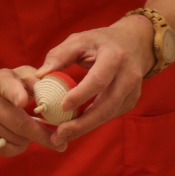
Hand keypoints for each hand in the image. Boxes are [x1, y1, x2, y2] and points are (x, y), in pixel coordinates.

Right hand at [0, 67, 64, 155]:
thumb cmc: (4, 87)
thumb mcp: (18, 76)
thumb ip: (35, 79)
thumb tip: (50, 91)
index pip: (7, 87)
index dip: (16, 94)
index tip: (22, 101)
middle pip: (20, 124)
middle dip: (42, 134)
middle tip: (60, 140)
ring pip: (18, 139)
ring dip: (29, 138)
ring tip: (26, 129)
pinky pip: (10, 150)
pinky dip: (19, 146)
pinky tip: (14, 136)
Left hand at [37, 16, 152, 145]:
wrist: (135, 43)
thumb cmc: (100, 42)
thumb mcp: (79, 40)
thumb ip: (59, 55)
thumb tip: (39, 76)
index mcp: (114, 57)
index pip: (99, 79)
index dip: (82, 95)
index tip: (62, 107)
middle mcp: (128, 76)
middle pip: (106, 105)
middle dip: (82, 123)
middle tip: (59, 134)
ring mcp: (132, 91)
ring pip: (108, 115)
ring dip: (84, 127)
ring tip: (60, 136)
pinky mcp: (130, 101)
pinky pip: (108, 115)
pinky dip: (91, 123)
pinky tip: (73, 127)